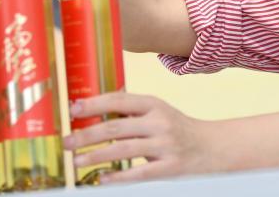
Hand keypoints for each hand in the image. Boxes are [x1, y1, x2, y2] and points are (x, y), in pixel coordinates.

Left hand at [63, 92, 221, 183]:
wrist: (212, 147)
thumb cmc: (178, 128)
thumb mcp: (158, 111)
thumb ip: (132, 109)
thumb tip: (95, 102)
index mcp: (154, 104)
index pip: (119, 100)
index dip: (94, 104)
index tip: (73, 109)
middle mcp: (159, 122)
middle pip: (116, 128)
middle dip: (87, 135)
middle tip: (66, 141)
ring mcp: (165, 145)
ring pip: (124, 150)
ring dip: (96, 156)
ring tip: (76, 161)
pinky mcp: (170, 167)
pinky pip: (139, 173)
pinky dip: (118, 177)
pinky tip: (102, 179)